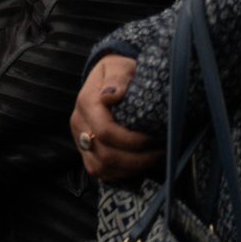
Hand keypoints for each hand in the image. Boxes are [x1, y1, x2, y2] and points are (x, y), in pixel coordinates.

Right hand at [72, 54, 161, 181]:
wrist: (107, 77)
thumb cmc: (118, 72)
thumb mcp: (120, 67)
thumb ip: (118, 79)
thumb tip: (112, 95)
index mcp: (86, 103)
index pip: (106, 132)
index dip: (133, 142)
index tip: (155, 139)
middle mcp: (79, 123)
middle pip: (105, 155)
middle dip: (138, 159)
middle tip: (161, 153)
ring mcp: (80, 138)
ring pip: (100, 167)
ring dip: (130, 169)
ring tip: (151, 160)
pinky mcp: (85, 150)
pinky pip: (98, 171)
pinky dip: (119, 174)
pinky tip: (137, 165)